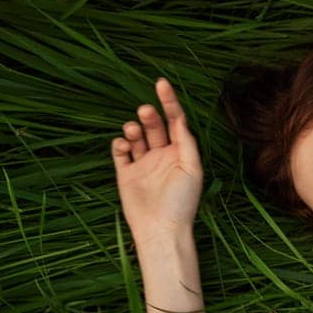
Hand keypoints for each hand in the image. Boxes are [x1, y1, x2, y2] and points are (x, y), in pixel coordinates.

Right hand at [111, 78, 203, 241]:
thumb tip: (180, 118)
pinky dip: (120, 144)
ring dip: (134, 128)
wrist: (161, 229)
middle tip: (145, 111)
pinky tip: (124, 145)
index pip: (175, 120)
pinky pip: (120, 152)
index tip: (161, 83)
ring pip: (136, 136)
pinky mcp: (126, 174)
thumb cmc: (182, 201)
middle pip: (154, 126)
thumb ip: (186, 142)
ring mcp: (143, 164)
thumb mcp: (192, 169)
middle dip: (149, 115)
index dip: (169, 101)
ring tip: (133, 131)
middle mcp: (162, 155)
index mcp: (181, 152)